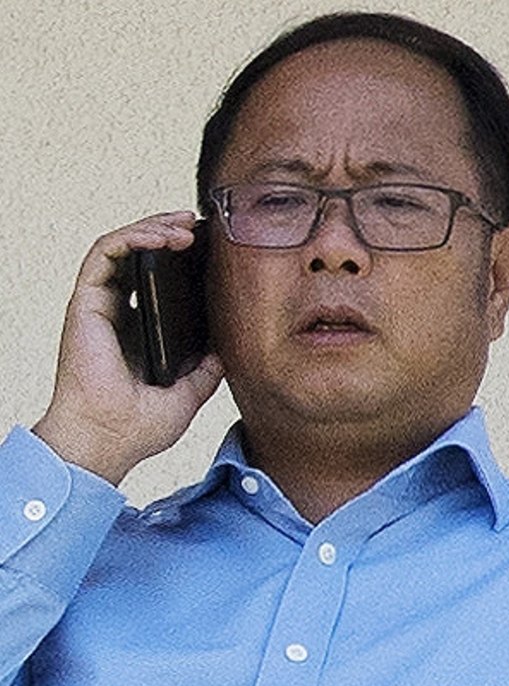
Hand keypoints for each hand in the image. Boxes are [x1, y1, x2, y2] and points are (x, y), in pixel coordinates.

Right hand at [33, 212, 223, 484]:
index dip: (178, 260)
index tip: (208, 251)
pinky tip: (162, 238)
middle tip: (199, 225)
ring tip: (186, 226)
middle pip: (140, 257)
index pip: (156, 282)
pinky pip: (105, 252)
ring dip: (154, 228)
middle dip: (168, 232)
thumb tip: (225, 352)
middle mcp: (117, 315)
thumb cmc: (137, 428)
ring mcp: (101, 307)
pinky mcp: (87, 302)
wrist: (108, 440)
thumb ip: (205, 372)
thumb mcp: (187, 396)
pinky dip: (133, 237)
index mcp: (137, 333)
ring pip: (122, 246)